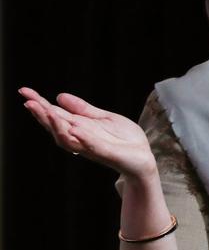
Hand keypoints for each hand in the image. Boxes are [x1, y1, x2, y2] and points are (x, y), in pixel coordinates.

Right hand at [19, 87, 156, 180]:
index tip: (24, 91)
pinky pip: (92, 146)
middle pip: (55, 127)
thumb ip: (83, 109)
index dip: (40, 104)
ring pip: (68, 138)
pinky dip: (83, 137)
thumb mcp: (104, 118)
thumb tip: (59, 96)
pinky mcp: (107, 153)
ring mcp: (92, 147)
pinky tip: (75, 128)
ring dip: (57, 126)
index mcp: (80, 127)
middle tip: (28, 102)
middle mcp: (81, 138)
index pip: (55, 114)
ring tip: (47, 111)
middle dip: (41, 115)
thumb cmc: (124, 139)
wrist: (142, 157)